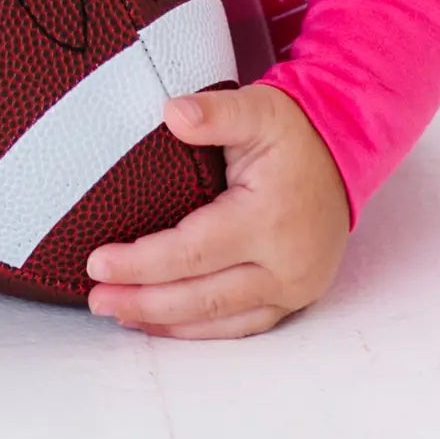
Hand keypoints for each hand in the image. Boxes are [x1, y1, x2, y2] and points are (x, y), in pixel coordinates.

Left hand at [84, 84, 350, 338]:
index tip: (97, 263)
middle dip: (144, 301)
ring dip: (168, 323)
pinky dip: (202, 330)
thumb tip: (172, 112)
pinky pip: (243, 326)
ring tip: (118, 314)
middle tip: (95, 299)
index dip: (142, 262)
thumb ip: (215, 112)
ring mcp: (294, 288)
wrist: (344, 153)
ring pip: (222, 321)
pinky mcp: (295, 298)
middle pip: (203, 296)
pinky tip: (166, 325)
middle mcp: (285, 264)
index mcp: (268, 219)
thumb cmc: (294, 131)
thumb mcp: (257, 108)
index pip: (193, 251)